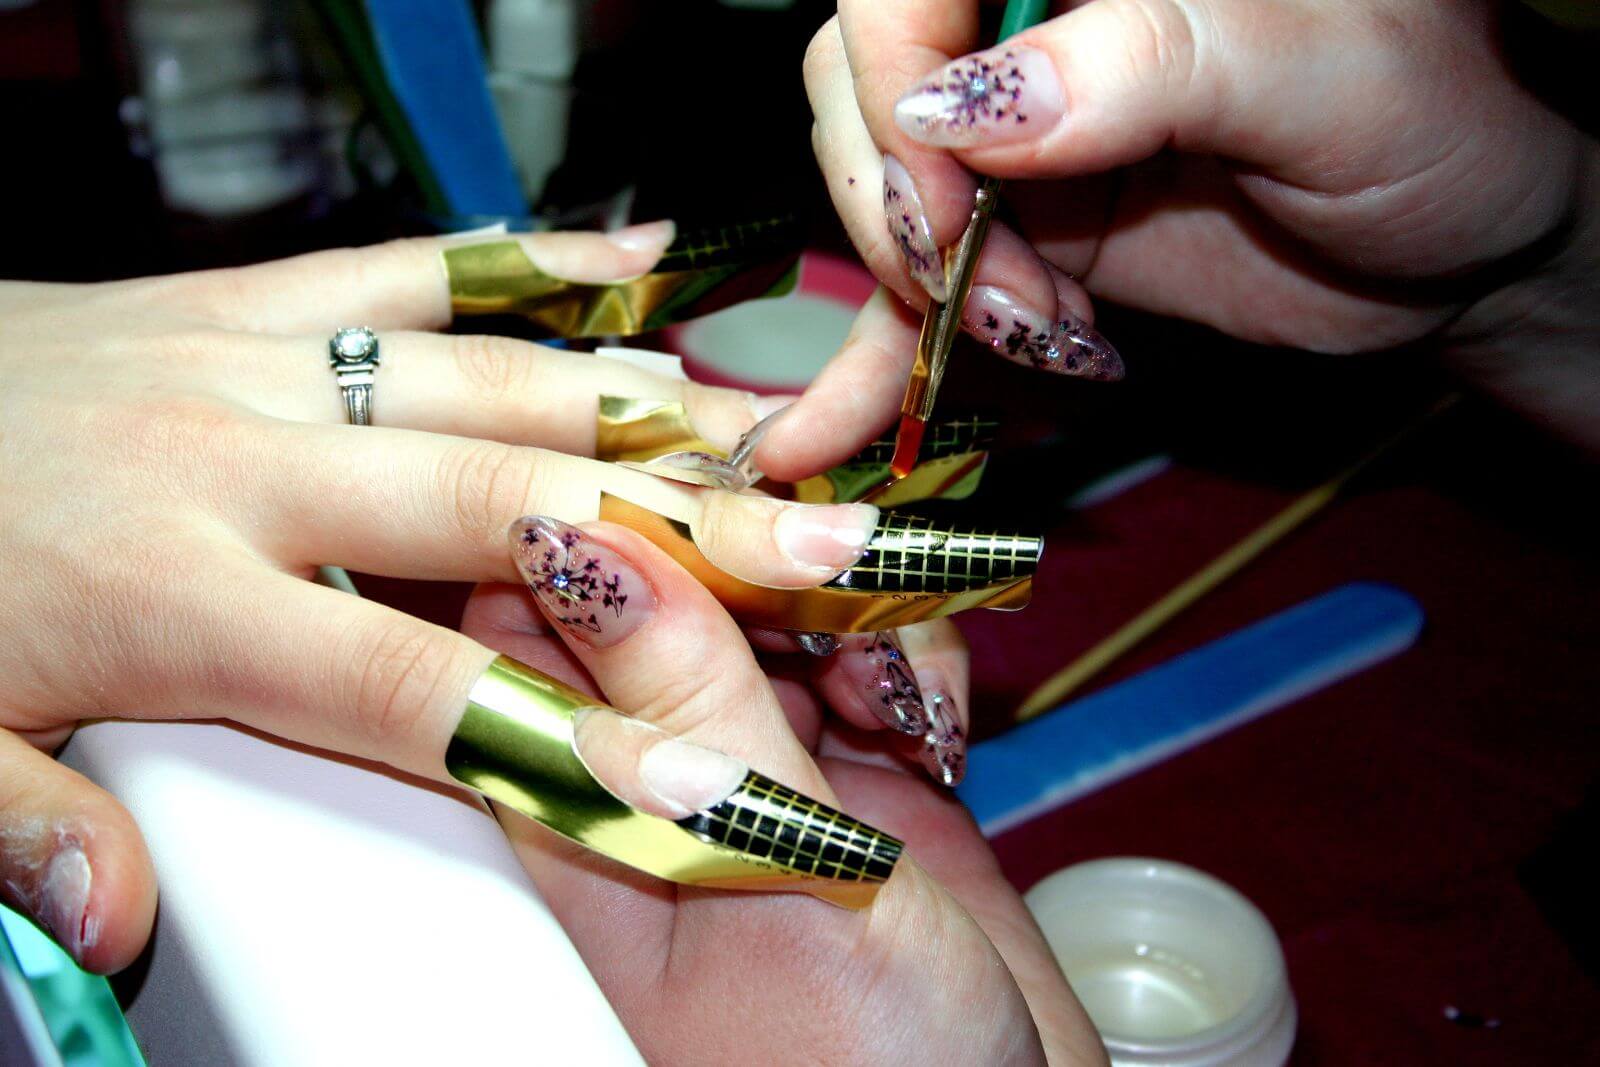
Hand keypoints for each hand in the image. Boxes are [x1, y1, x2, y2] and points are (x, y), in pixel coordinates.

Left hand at [0, 227, 908, 971]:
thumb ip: (25, 830)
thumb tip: (128, 919)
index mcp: (171, 595)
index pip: (407, 688)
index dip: (560, 740)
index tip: (698, 785)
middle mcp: (240, 464)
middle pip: (500, 506)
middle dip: (677, 542)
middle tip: (819, 562)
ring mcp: (254, 359)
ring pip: (483, 375)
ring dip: (636, 414)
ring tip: (769, 444)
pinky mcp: (247, 292)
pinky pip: (412, 265)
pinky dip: (537, 266)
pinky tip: (643, 262)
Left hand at [463, 522, 1105, 1065]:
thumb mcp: (766, 875)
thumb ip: (686, 704)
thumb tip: (575, 535)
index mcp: (587, 792)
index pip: (541, 596)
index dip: (621, 512)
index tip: (718, 475)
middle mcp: (660, 761)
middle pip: (671, 574)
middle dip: (759, 532)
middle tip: (845, 514)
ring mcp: (758, 758)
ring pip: (774, 594)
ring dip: (848, 591)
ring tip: (901, 663)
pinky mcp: (852, 767)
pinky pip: (863, 649)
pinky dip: (906, 649)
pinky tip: (931, 718)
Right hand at [758, 0, 1599, 478]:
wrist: (1456, 253)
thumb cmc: (1435, 130)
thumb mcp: (1317, 77)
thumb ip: (1146, 64)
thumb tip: (959, 113)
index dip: (891, 81)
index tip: (951, 198)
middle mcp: (1031, 26)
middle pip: (860, 89)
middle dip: (910, 211)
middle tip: (1010, 293)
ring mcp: (1014, 135)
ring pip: (876, 195)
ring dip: (926, 293)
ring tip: (1046, 332)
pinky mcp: (1016, 232)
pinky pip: (910, 293)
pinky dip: (864, 367)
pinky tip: (813, 443)